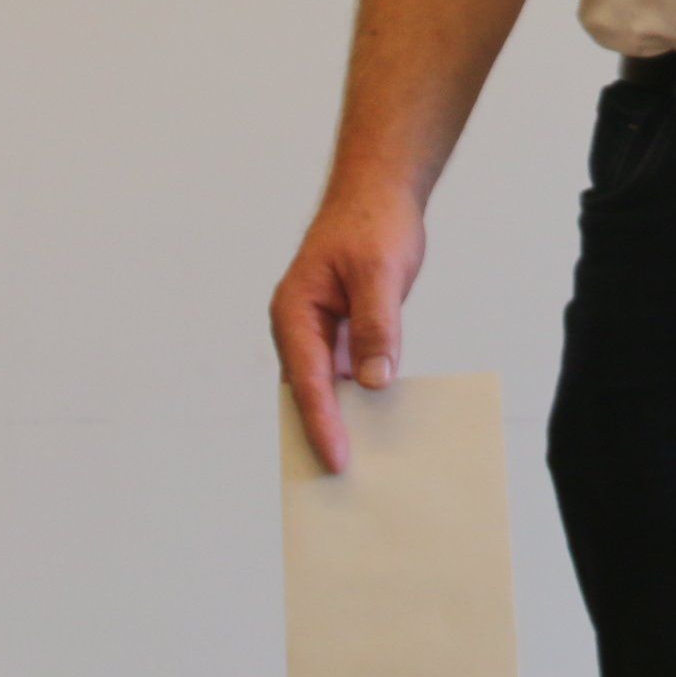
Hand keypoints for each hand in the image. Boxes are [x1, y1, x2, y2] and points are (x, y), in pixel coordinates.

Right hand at [268, 181, 427, 475]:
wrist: (380, 193)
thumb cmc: (373, 224)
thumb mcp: (380, 272)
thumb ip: (377, 325)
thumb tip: (375, 380)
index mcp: (295, 312)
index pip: (308, 379)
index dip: (322, 422)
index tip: (336, 460)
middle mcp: (300, 326)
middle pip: (307, 392)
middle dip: (319, 433)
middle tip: (336, 483)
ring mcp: (320, 331)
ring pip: (325, 387)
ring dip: (339, 420)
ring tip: (357, 467)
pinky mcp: (342, 332)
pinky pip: (346, 374)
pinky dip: (358, 399)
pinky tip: (378, 424)